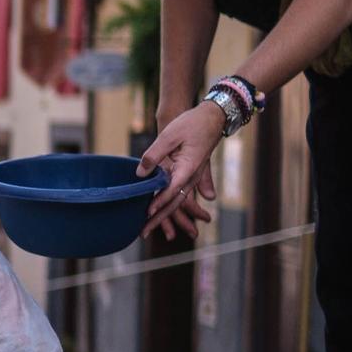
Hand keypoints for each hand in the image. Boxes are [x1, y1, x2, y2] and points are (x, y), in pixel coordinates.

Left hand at [138, 101, 220, 240]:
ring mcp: (191, 177)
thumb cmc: (191, 124)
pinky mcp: (187, 175)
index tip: (148, 213)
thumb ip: (154, 155)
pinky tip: (157, 214)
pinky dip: (167, 206)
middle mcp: (191, 177)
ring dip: (164, 218)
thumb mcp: (169, 136)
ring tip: (149, 230)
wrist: (211, 118)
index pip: (171, 189)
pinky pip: (178, 195)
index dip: (159, 202)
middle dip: (159, 219)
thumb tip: (140, 174)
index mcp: (188, 168)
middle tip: (143, 233)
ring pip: (177, 202)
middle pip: (175, 203)